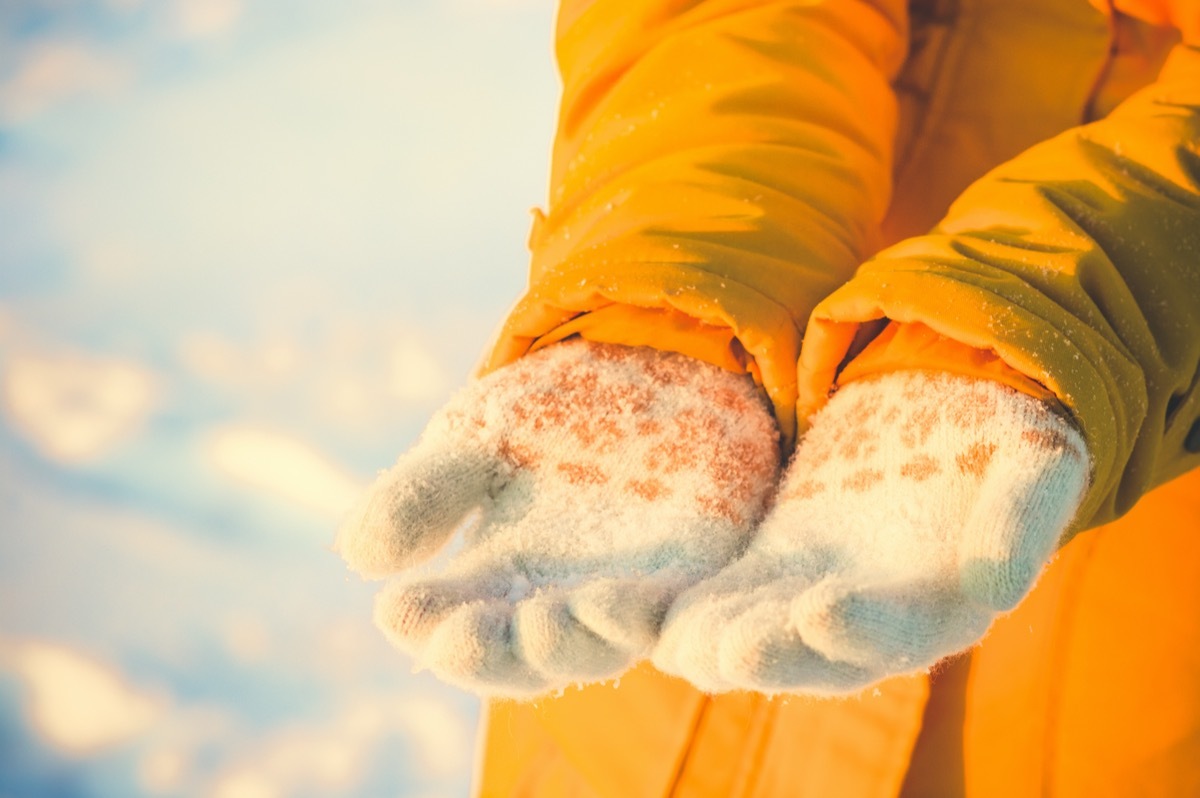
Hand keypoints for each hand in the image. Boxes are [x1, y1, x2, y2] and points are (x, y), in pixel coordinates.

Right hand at [336, 339, 779, 696]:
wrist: (647, 365)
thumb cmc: (548, 414)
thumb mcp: (475, 440)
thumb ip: (424, 492)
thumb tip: (362, 556)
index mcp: (489, 582)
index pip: (446, 628)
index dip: (424, 627)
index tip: (400, 609)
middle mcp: (552, 603)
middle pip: (518, 659)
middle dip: (490, 654)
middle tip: (464, 638)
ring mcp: (621, 593)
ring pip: (594, 648)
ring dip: (567, 643)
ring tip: (545, 620)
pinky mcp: (687, 573)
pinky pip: (671, 615)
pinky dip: (646, 616)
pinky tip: (622, 599)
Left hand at [654, 370, 1088, 693]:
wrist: (956, 416)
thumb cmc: (1007, 442)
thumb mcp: (1032, 466)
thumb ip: (1019, 519)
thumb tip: (999, 585)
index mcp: (940, 609)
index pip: (901, 633)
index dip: (865, 627)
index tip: (825, 611)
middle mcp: (864, 623)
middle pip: (808, 652)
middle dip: (764, 649)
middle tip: (718, 649)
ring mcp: (804, 597)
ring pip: (743, 630)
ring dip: (694, 635)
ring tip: (641, 629)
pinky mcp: (762, 566)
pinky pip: (710, 589)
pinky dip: (666, 600)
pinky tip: (613, 598)